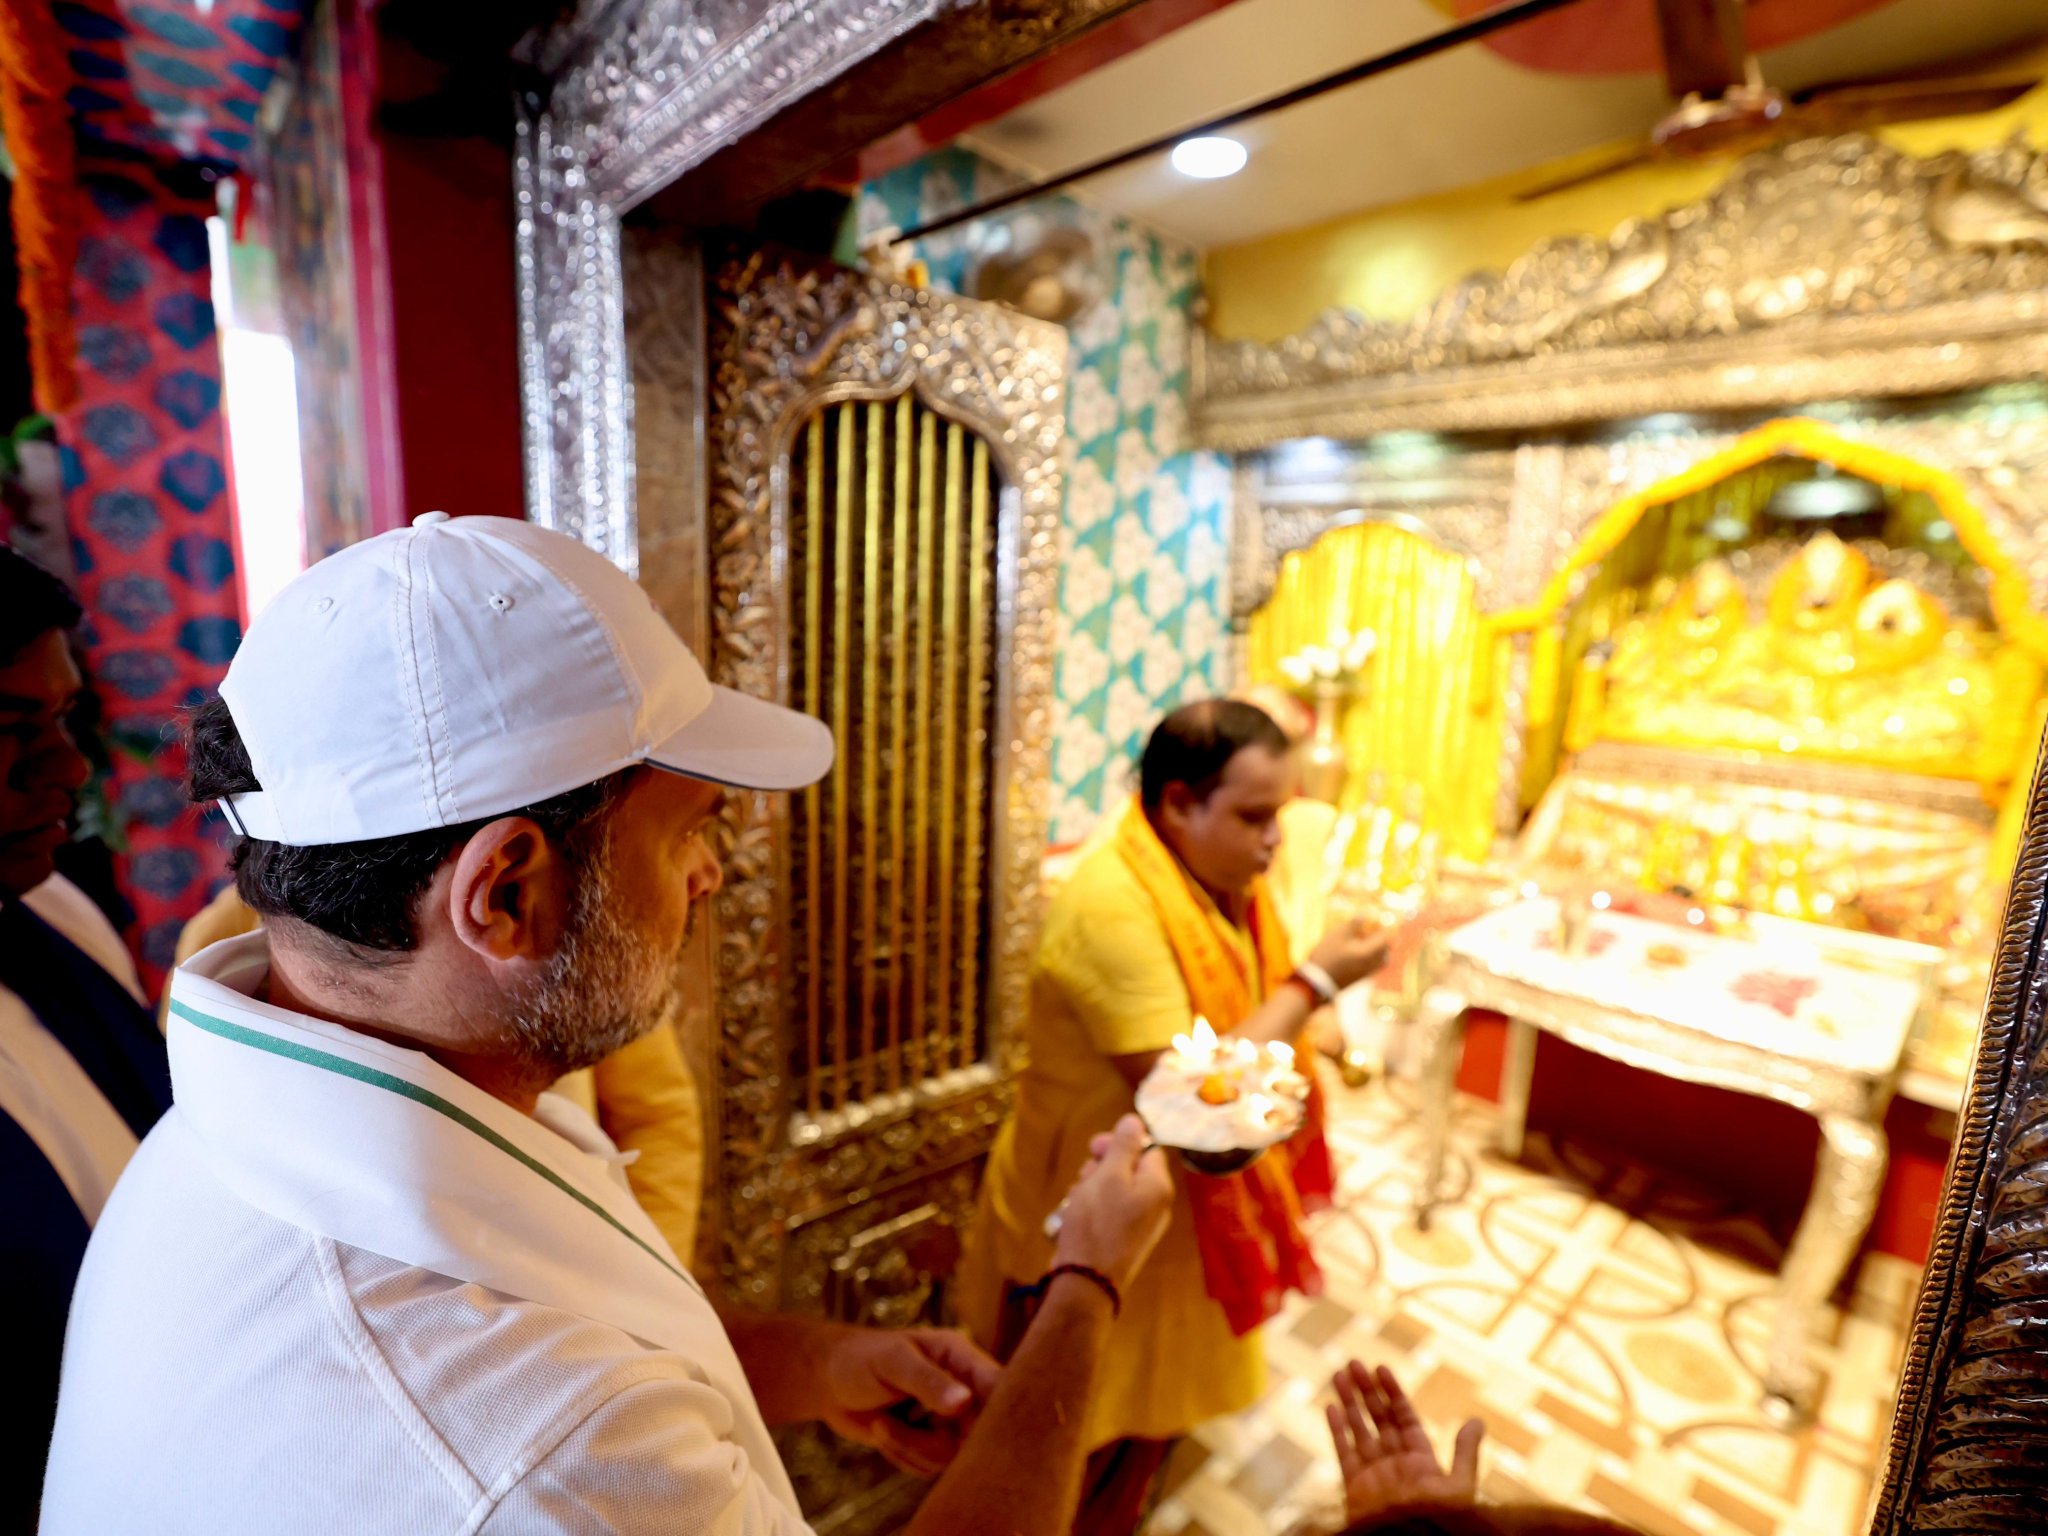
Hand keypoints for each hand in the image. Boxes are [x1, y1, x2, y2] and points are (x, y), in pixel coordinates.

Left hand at [818, 1327, 1000, 1478]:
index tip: (966, 1425)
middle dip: (937, 1439)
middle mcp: (962, 1388)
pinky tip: (883, 1431)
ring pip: (951, 1456)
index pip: (999, 1385)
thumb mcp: (892, 1362)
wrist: (828, 1380)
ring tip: (882, 1423)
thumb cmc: (860, 1358)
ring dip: (909, 1447)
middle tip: (906, 1423)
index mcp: (961, 1357)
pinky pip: (929, 1467)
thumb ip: (927, 1381)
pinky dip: (902, 1456)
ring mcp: (948, 1419)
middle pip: (979, 1432)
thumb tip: (963, 1402)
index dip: (998, 1410)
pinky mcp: (931, 1443)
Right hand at [1050, 1114, 1172, 1291]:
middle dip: (1099, 1169)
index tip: (1093, 1148)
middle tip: (1082, 1179)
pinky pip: (1107, 1212)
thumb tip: (1135, 1120)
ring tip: (1075, 1204)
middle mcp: (1155, 1205)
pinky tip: (1074, 1219)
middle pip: (1127, 1169)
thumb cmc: (1097, 1223)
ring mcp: (1139, 1225)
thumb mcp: (1108, 1175)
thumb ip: (1124, 1145)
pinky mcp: (1122, 1240)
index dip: (1118, 1144)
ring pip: (1111, 1190)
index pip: (1146, 1148)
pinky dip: (1089, 1210)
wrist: (1086, 1282)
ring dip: (1089, 1189)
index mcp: (1158, 1186)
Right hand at [1310, 916, 1392, 990]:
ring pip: (1381, 960)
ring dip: (1378, 949)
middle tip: (1375, 929)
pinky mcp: (1359, 979)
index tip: (1380, 920)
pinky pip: (1372, 967)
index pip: (1386, 938)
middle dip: (1383, 938)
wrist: (1318, 982)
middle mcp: (1372, 964)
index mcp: (1370, 952)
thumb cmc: (1329, 955)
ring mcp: (1366, 973)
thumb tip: (1366, 914)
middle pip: (1386, 950)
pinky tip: (1358, 953)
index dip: (1385, 928)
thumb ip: (1355, 923)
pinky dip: (1371, 958)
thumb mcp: (1340, 935)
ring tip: (1368, 941)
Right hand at [1326, 1361, 1481, 1522]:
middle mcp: (1395, 1463)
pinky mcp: (1355, 1487)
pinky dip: (1336, 1430)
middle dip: (1366, 1390)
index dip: (1392, 1392)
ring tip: (1337, 1374)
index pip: (1404, 1418)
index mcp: (1421, 1461)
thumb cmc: (1440, 1520)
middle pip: (1378, 1418)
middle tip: (1353, 1362)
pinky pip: (1343, 1452)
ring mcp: (1373, 1474)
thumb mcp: (1460, 1486)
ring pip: (1358, 1429)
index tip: (1380, 1368)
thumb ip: (1464, 1453)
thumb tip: (1477, 1421)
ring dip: (1348, 1401)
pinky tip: (1330, 1407)